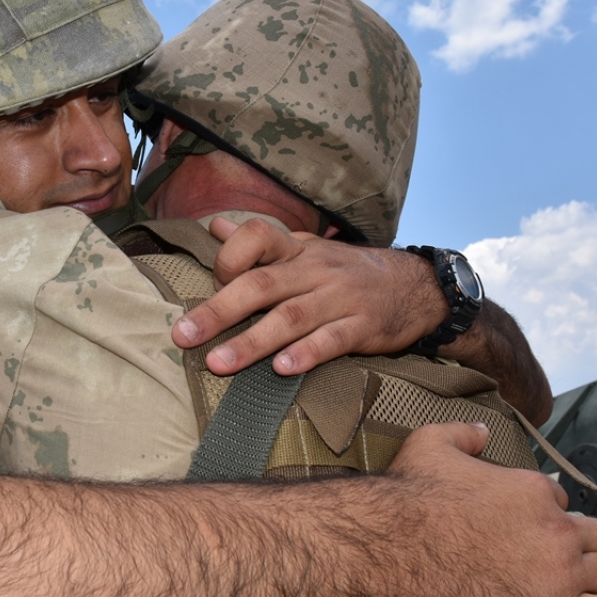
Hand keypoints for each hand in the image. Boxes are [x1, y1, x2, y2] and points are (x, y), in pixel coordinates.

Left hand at [171, 216, 443, 374]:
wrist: (413, 287)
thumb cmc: (342, 271)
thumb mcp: (303, 248)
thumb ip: (258, 242)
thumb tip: (212, 226)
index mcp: (296, 249)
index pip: (258, 236)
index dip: (230, 256)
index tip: (210, 279)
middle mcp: (314, 270)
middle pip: (262, 285)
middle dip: (219, 311)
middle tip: (184, 335)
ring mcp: (340, 299)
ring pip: (291, 318)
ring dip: (252, 342)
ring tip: (218, 362)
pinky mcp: (363, 328)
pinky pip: (333, 340)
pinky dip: (307, 354)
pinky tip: (282, 369)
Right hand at [384, 422, 596, 596]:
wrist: (395, 550)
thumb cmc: (410, 501)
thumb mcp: (430, 446)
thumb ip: (462, 433)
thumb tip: (481, 429)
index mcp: (532, 491)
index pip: (559, 500)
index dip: (554, 511)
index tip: (547, 523)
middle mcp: (555, 533)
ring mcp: (559, 576)